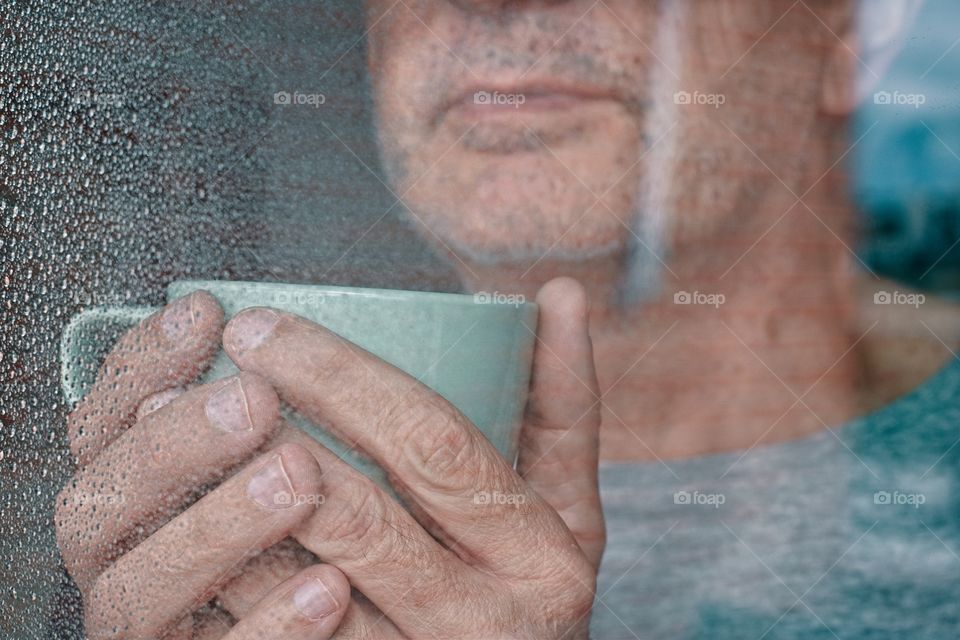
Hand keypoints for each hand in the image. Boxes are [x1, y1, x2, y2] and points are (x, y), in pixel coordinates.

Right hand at [55, 292, 350, 638]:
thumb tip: (280, 343)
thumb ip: (251, 425)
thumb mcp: (268, 464)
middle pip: (97, 504)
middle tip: (253, 401)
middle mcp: (121, 562)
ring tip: (298, 478)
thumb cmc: (301, 540)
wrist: (317, 624)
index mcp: (129, 500)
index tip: (206, 314)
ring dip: (217, 525)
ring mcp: (149, 626)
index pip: (100, 427)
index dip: (139, 366)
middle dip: (170, 444)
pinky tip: (329, 587)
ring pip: (138, 587)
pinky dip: (270, 624)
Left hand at [221, 277, 604, 637]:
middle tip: (206, 373)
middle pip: (358, 517)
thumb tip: (563, 293)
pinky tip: (189, 523)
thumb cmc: (534, 587)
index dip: (342, 378)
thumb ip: (564, 404)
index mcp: (543, 556)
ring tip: (174, 433)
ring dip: (226, 506)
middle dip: (270, 432)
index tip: (265, 327)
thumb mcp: (570, 505)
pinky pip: (275, 638)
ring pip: (300, 588)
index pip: (432, 444)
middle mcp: (485, 626)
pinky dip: (228, 578)